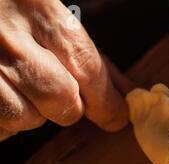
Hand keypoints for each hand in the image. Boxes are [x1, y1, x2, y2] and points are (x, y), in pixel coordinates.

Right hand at [0, 0, 130, 141]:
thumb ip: (91, 57)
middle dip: (67, 106)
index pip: (89, 69)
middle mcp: (6, 34)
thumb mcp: (50, 16)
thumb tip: (127, 93)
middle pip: (61, 101)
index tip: (115, 116)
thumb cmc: (12, 10)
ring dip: (30, 112)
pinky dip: (3, 118)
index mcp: (39, 8)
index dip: (107, 103)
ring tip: (19, 86)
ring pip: (25, 118)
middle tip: (55, 92)